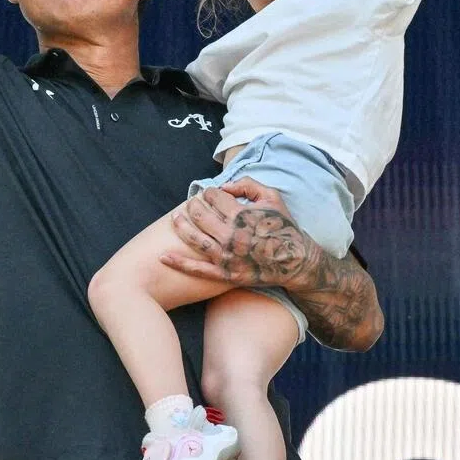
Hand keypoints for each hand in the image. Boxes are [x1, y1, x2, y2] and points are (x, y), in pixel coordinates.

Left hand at [160, 177, 309, 287]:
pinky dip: (179, 263)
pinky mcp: (225, 274)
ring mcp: (227, 256)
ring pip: (194, 238)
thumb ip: (247, 184)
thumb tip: (222, 186)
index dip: (209, 192)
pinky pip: (198, 269)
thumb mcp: (272, 197)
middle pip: (199, 215)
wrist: (296, 261)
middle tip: (192, 203)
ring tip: (175, 218)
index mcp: (241, 215)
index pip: (213, 197)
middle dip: (192, 205)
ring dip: (180, 226)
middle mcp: (231, 235)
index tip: (210, 194)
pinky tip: (163, 256)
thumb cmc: (283, 226)